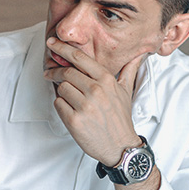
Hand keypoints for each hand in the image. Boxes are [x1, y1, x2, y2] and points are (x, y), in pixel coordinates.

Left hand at [42, 37, 143, 164]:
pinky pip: (58, 104)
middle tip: (48, 72)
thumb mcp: (126, 91)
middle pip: (66, 72)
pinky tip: (70, 109)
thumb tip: (140, 54)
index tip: (52, 43)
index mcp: (106, 80)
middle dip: (54, 71)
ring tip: (68, 97)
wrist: (120, 146)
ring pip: (61, 88)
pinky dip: (60, 104)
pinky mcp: (74, 120)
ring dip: (60, 91)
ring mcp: (84, 106)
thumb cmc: (120, 117)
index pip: (80, 58)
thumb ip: (129, 70)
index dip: (63, 48)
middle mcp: (96, 91)